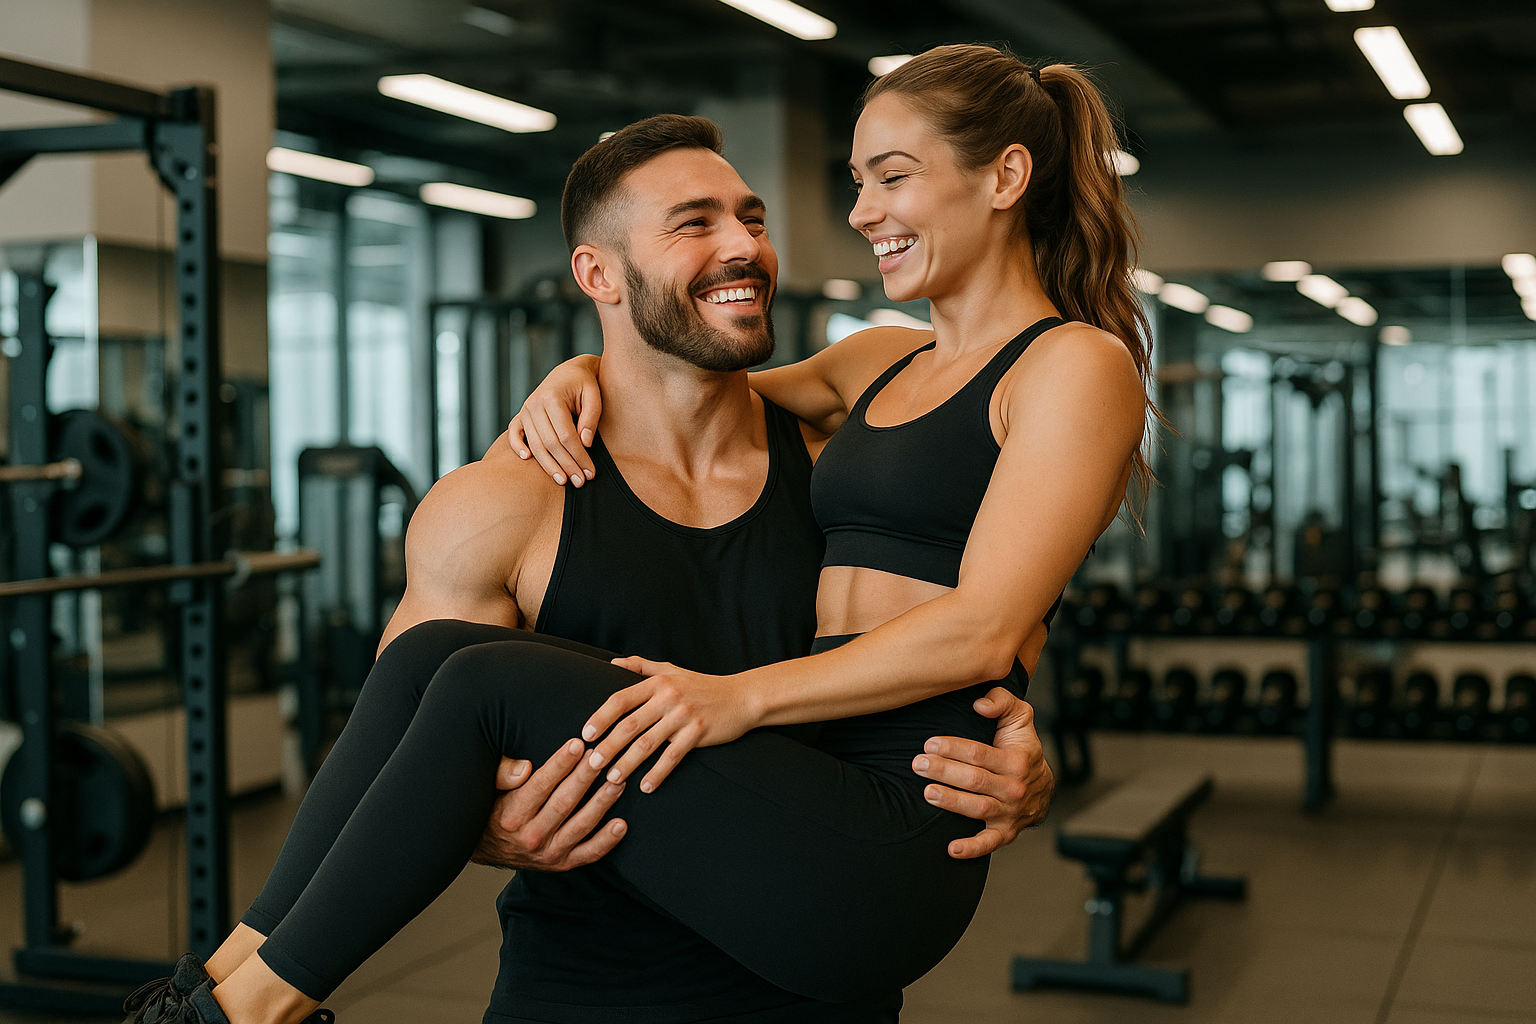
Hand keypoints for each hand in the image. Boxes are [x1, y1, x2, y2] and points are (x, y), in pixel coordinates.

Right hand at [471, 738, 628, 870]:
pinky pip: (588, 854)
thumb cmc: (494, 809)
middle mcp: (531, 836)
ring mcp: (548, 853)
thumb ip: (503, 774)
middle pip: (563, 803)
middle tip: (601, 756)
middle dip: (585, 778)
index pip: (540, 785)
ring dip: (601, 803)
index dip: (560, 764)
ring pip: (580, 826)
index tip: (577, 744)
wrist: (489, 850)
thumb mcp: (488, 788)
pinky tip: (621, 824)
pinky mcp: (562, 864)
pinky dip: (606, 841)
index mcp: (512, 814)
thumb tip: (524, 767)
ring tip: (618, 782)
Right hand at [508, 354, 602, 485]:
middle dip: (567, 465)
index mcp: (553, 397)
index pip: (566, 435)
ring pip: (535, 444)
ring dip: (548, 466)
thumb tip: (584, 444)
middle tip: (580, 483)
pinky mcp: (521, 415)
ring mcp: (525, 410)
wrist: (570, 371)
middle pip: (550, 443)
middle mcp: (534, 404)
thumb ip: (591, 418)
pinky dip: (517, 446)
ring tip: (563, 481)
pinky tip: (527, 459)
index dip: (579, 457)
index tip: (590, 472)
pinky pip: (514, 433)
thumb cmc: (585, 384)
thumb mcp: (594, 396)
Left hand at [584, 658, 757, 793]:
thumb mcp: (671, 670)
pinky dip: (658, 773)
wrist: (742, 696)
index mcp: (658, 683)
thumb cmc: (702, 684)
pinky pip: (673, 757)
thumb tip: (612, 663)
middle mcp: (668, 698)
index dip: (601, 717)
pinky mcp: (698, 733)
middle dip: (607, 746)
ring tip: (612, 779)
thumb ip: (641, 667)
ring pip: (648, 744)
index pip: (621, 700)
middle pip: (629, 725)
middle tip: (590, 764)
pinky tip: (645, 787)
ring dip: (627, 764)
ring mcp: (684, 716)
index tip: (586, 734)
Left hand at [913, 688, 1053, 859]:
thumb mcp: (1019, 717)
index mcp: (1016, 760)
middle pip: (975, 780)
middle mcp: (1014, 788)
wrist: (1042, 785)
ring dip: (951, 802)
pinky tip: (951, 849)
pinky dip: (972, 849)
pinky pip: (989, 844)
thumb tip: (979, 704)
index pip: (980, 754)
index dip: (953, 748)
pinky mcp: (1005, 832)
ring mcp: (1010, 812)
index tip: (929, 744)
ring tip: (927, 792)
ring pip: (978, 808)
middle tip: (918, 764)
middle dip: (944, 771)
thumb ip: (1002, 701)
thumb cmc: (1022, 747)